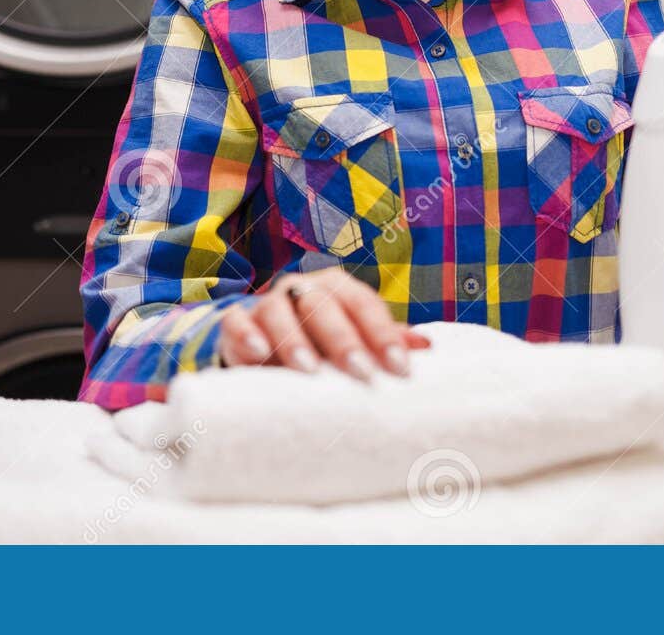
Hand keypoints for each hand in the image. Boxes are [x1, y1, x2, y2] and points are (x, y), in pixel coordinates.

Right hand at [218, 268, 431, 379]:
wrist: (264, 344)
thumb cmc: (322, 343)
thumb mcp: (354, 340)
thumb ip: (384, 340)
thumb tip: (427, 345)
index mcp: (338, 289)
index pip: (364, 304)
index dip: (383, 334)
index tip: (401, 369)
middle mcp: (303, 289)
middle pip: (324, 306)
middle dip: (344, 340)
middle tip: (362, 373)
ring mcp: (268, 302)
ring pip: (279, 311)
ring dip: (294, 340)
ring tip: (308, 370)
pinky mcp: (237, 321)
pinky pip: (236, 322)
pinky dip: (246, 335)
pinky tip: (258, 354)